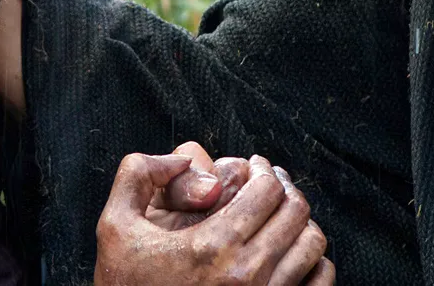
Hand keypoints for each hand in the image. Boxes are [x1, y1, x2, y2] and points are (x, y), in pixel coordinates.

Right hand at [95, 149, 334, 284]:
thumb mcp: (114, 226)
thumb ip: (137, 176)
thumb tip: (179, 159)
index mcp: (213, 247)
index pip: (267, 190)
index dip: (264, 170)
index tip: (256, 166)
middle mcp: (247, 275)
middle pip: (295, 213)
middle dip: (284, 189)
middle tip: (270, 183)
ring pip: (312, 245)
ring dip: (300, 223)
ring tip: (282, 215)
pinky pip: (319, 281)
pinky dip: (315, 262)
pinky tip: (294, 253)